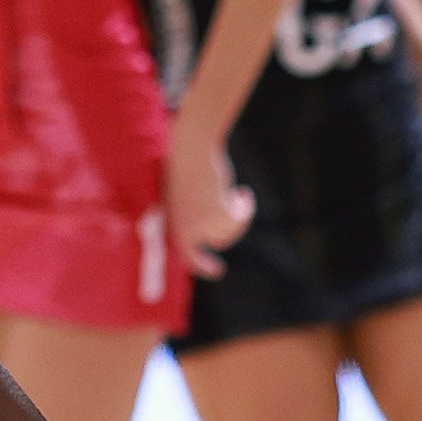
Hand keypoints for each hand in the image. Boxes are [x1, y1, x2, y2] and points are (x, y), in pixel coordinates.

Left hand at [164, 124, 254, 279]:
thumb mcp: (187, 195)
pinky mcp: (216, 215)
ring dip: (239, 213)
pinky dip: (246, 208)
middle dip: (232, 228)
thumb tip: (214, 232)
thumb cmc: (187, 166)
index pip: (189, 257)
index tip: (219, 270)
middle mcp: (186, 229)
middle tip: (241, 213)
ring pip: (230, 230)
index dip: (203, 266)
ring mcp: (201, 224)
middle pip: (220, 239)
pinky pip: (239, 220)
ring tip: (239, 194)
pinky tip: (244, 192)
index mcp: (175, 224)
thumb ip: (196, 214)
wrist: (190, 150)